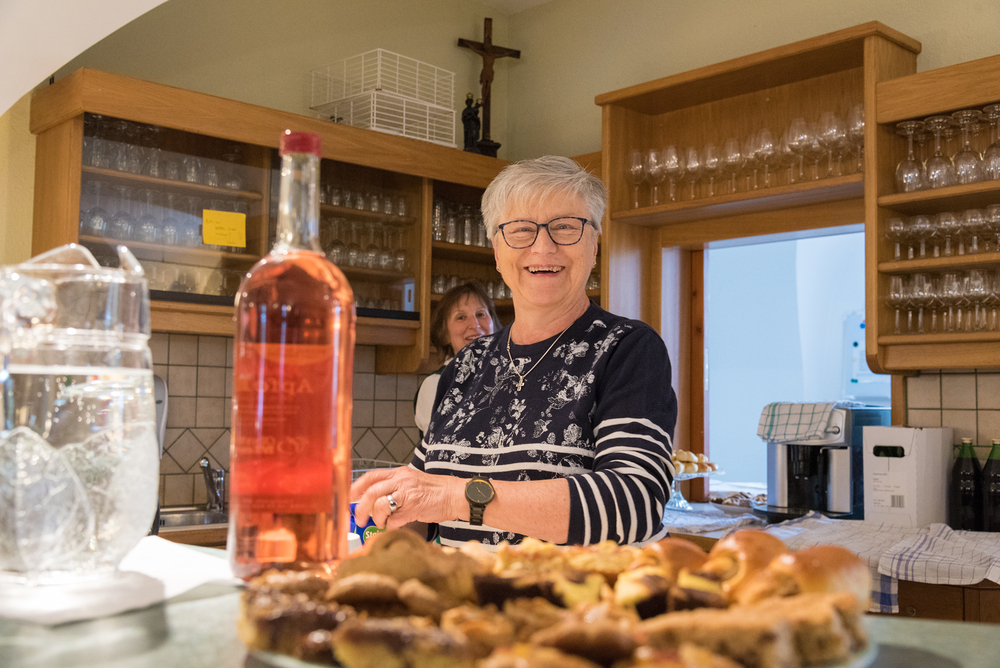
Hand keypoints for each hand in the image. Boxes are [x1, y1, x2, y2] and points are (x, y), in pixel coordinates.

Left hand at [350, 467, 464, 530]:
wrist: (456, 495)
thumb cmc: (435, 491)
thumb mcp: (412, 482)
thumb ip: (393, 488)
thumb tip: (370, 502)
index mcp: (399, 473)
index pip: (370, 477)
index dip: (356, 488)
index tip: (349, 499)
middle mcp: (401, 480)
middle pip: (371, 492)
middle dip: (360, 508)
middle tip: (359, 519)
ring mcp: (407, 494)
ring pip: (380, 506)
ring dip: (377, 519)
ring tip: (382, 523)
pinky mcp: (413, 508)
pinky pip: (394, 520)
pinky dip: (392, 525)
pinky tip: (398, 524)